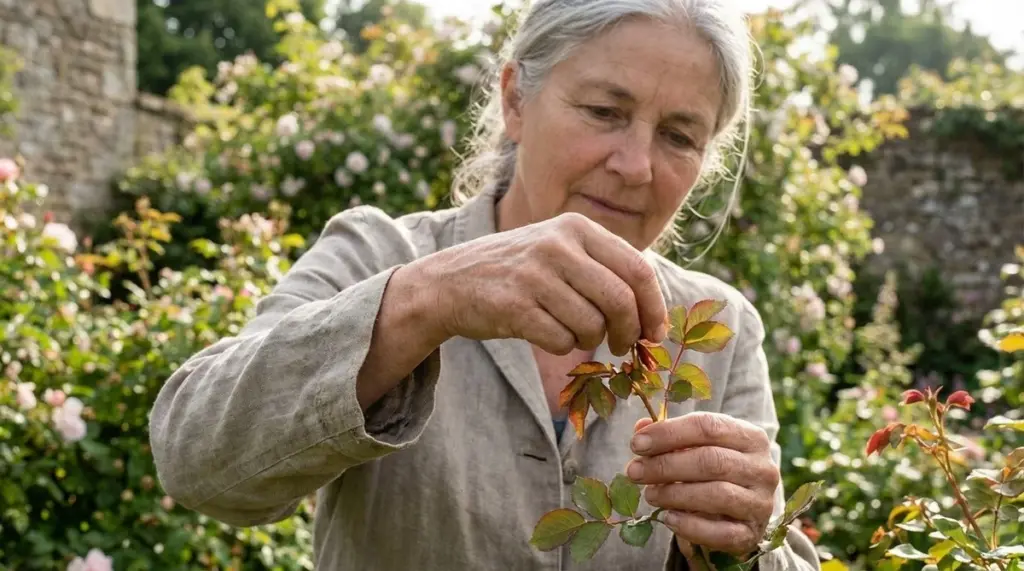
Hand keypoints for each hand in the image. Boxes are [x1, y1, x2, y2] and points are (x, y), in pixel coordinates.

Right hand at [410, 212, 667, 355]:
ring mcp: (534, 274)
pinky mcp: (514, 305)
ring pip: (592, 325)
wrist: (450, 282)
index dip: (653, 307)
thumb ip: (605, 270)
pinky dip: (561, 346)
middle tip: (622, 346)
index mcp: (576, 227)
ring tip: (571, 331)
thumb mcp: (560, 250)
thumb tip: (654, 317)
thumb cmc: (519, 272)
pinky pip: (561, 340)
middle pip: (620, 301)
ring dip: (588, 340)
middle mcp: (557, 245)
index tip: (655, 332)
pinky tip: (546, 333)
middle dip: (628, 332)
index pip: (638, 269)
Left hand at [625, 413, 779, 556]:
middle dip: (665, 465)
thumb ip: (671, 436)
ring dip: (675, 494)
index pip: (707, 426)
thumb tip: (640, 429)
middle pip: (710, 461)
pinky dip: (691, 526)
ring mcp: (760, 503)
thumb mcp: (698, 446)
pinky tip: (668, 519)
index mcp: (750, 437)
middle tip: (634, 471)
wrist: (744, 510)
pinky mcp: (752, 533)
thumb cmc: (716, 469)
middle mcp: (762, 468)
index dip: (668, 433)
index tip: (637, 444)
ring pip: (717, 495)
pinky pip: (721, 532)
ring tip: (650, 494)